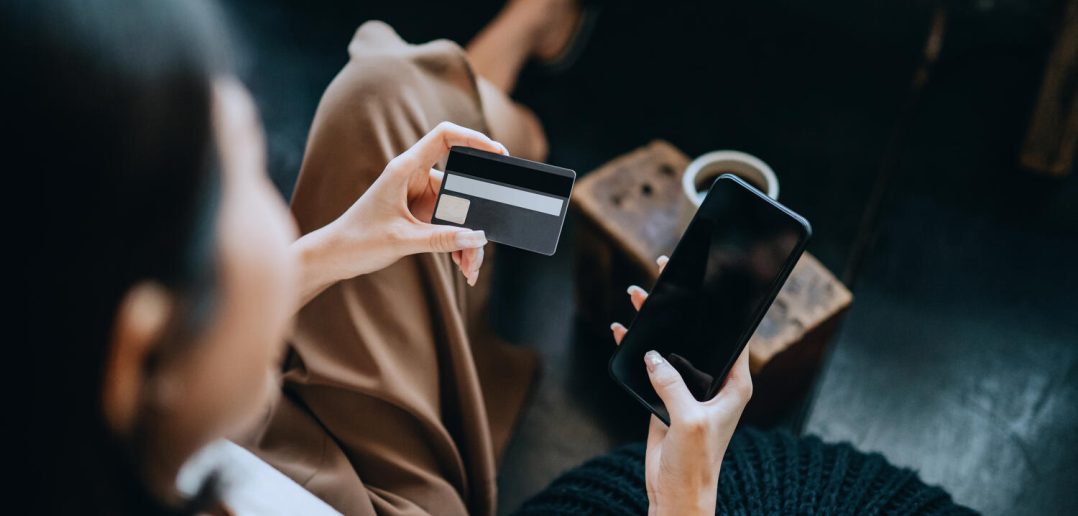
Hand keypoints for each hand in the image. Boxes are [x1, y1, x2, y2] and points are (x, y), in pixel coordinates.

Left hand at [294, 122, 508, 303]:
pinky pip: (451, 225)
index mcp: (405, 169)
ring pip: (459, 212)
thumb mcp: (402, 240)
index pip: (445, 137)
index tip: (498, 152)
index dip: (473, 138)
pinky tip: (463, 266)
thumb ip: (441, 239)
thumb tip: (477, 238)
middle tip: (482, 244)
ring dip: (468, 240)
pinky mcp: (422, 215)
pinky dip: (458, 244)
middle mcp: (415, 178)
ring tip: (470, 268)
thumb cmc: (357, 240)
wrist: (335, 257)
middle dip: (476, 217)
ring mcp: (420, 197)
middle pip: (461, 186)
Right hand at [610, 256, 752, 515]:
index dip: (719, 305)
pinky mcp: (666, 398)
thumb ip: (672, 385)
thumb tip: (653, 356)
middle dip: (681, 303)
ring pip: (670, 345)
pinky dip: (636, 347)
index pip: (730, 334)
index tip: (708, 278)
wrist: (676, 493)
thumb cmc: (695, 464)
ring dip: (654, 322)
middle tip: (667, 272)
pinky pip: (651, 365)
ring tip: (637, 295)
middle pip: (696, 333)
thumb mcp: (689, 421)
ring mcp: (688, 388)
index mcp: (734, 384)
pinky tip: (622, 331)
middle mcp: (714, 382)